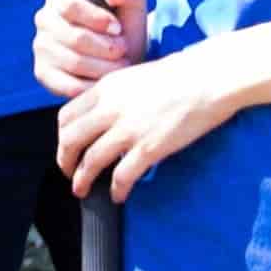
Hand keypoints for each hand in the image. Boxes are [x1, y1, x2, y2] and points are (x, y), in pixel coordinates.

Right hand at [33, 0, 143, 98]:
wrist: (120, 56)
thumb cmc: (123, 26)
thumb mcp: (131, 4)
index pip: (70, 6)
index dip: (98, 19)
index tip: (118, 29)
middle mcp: (43, 19)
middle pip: (75, 37)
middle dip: (107, 47)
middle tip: (123, 50)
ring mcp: (40, 47)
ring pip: (74, 62)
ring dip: (105, 67)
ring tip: (120, 64)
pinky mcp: (43, 73)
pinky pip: (68, 85)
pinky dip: (93, 86)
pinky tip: (106, 80)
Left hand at [56, 43, 233, 201]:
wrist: (208, 78)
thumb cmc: (179, 75)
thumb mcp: (133, 76)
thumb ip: (113, 96)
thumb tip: (103, 116)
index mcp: (105, 88)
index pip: (66, 116)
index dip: (62, 137)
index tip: (67, 147)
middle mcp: (110, 108)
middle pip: (70, 140)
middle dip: (65, 160)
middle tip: (68, 172)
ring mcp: (129, 129)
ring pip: (90, 161)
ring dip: (82, 180)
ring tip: (82, 190)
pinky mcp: (149, 148)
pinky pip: (122, 176)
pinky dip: (116, 189)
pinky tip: (118, 195)